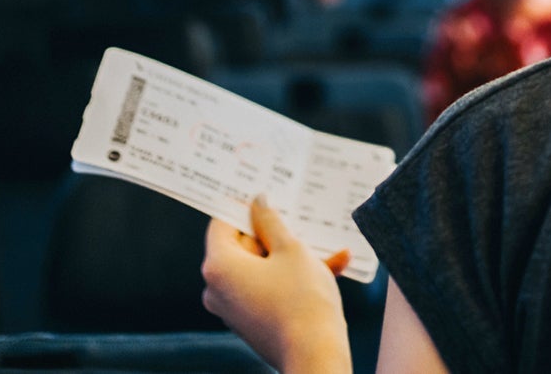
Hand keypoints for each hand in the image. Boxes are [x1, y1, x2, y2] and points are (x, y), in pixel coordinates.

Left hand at [202, 195, 353, 373]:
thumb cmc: (302, 300)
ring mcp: (233, 308)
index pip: (222, 223)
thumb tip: (258, 203)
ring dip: (293, 257)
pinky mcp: (251, 322)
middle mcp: (218, 289)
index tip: (265, 194)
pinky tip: (332, 267)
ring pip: (262, 268)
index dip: (245, 207)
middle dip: (276, 236)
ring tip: (328, 250)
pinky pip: (268, 289)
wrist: (315, 356)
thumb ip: (271, 221)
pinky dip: (292, 279)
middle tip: (300, 222)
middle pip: (243, 247)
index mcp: (219, 266)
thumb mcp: (291, 249)